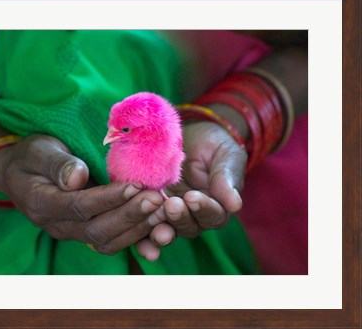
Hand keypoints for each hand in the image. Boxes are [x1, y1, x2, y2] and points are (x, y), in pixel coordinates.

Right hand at [0, 134, 164, 255]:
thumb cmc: (31, 155)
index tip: (135, 186)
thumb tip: (77, 178)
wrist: (21, 172)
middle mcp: (56, 224)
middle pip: (96, 230)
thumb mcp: (38, 151)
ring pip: (107, 241)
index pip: (79, 206)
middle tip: (157, 199)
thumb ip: (56, 164)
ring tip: (162, 211)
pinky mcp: (85, 230)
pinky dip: (136, 235)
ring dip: (137, 229)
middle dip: (130, 215)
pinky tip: (157, 224)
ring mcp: (71, 231)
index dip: (109, 199)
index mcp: (41, 203)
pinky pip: (111, 241)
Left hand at [137, 121, 246, 257]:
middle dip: (178, 218)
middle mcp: (193, 216)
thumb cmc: (214, 145)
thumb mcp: (226, 156)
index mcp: (216, 207)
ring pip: (165, 228)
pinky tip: (131, 229)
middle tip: (170, 205)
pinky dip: (138, 230)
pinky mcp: (149, 207)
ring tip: (152, 218)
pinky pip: (144, 222)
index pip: (213, 215)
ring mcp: (169, 213)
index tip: (193, 197)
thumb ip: (227, 179)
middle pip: (188, 226)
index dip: (203, 209)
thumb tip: (235, 205)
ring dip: (157, 228)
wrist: (189, 135)